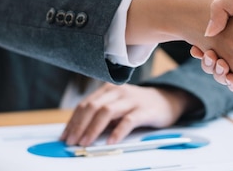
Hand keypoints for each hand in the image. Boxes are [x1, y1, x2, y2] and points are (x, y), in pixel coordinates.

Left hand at [60, 83, 198, 146]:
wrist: (167, 100)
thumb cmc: (138, 106)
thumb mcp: (117, 106)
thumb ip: (101, 115)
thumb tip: (79, 133)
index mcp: (108, 89)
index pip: (85, 104)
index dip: (73, 121)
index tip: (65, 136)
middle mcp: (118, 91)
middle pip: (93, 107)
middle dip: (79, 126)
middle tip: (71, 141)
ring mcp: (132, 99)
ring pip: (106, 111)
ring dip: (93, 128)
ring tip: (86, 142)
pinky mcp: (145, 110)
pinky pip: (128, 120)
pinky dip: (117, 132)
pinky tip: (110, 141)